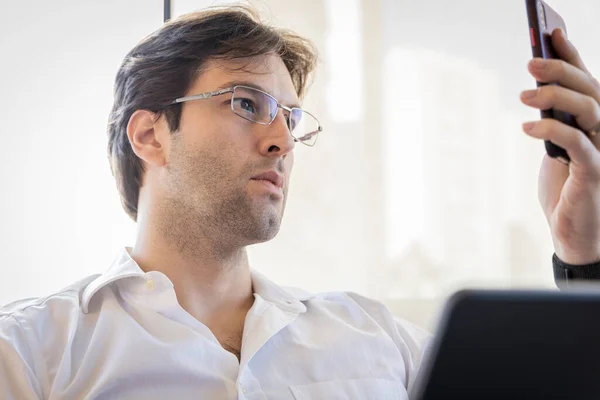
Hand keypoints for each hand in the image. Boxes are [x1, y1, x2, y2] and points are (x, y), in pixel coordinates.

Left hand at [520, 28, 599, 264]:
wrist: (573, 232)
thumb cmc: (564, 188)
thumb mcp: (554, 148)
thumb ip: (552, 120)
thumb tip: (535, 88)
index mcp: (595, 124)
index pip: (587, 82)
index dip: (572, 55)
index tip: (551, 31)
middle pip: (591, 90)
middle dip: (561, 70)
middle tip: (531, 62)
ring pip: (591, 110)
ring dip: (557, 97)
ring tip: (524, 95)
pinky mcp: (596, 172)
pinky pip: (579, 143)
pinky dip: (553, 130)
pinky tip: (528, 127)